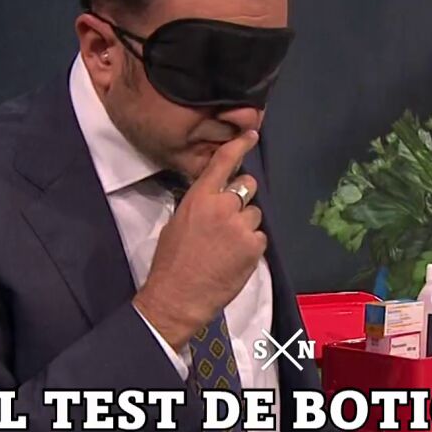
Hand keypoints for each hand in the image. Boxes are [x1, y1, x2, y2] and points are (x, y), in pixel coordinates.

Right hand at [133, 130, 265, 348]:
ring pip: (255, 214)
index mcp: (200, 197)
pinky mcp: (254, 247)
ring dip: (246, 225)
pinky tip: (235, 258)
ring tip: (228, 245)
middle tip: (230, 217)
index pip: (224, 162)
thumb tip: (214, 198)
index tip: (252, 135)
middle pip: (248, 185)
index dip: (240, 146)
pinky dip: (251, 245)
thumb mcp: (177, 222)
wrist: (178, 296)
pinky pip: (260, 237)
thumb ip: (200, 204)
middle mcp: (223, 206)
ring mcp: (241, 227)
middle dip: (243, 197)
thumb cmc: (171, 261)